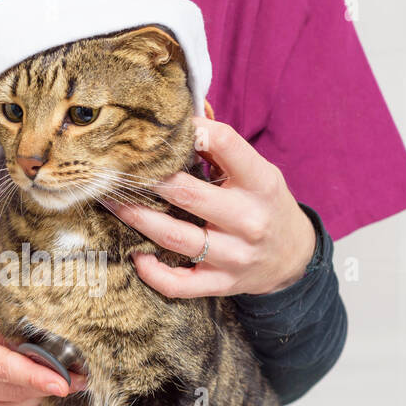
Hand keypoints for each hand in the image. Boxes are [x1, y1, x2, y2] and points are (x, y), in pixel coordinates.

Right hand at [0, 267, 86, 405]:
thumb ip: (0, 321)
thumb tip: (30, 348)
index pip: (2, 370)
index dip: (36, 378)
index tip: (65, 383)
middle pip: (9, 392)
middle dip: (46, 384)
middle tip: (78, 374)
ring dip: (36, 396)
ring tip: (61, 379)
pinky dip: (20, 402)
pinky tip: (34, 386)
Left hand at [104, 117, 316, 297]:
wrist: (294, 259)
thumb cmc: (266, 206)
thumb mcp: (257, 173)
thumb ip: (222, 152)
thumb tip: (179, 122)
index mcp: (260, 182)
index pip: (225, 143)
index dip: (191, 130)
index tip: (164, 128)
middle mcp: (249, 219)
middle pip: (186, 193)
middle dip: (147, 178)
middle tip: (117, 167)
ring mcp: (235, 255)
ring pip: (173, 236)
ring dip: (136, 217)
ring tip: (111, 200)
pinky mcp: (221, 283)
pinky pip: (178, 284)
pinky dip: (152, 271)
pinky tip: (136, 254)